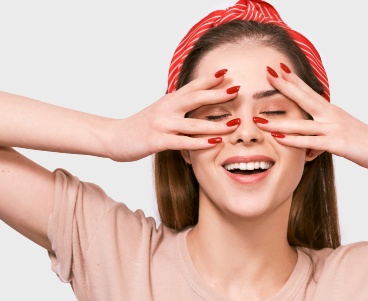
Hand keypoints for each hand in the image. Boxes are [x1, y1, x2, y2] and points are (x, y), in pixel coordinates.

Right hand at [107, 71, 239, 161]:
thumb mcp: (159, 112)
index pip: (191, 86)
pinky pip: (183, 142)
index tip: (227, 72)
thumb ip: (177, 107)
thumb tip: (195, 103)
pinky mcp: (157, 141)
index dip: (209, 79)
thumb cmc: (139, 126)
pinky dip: (200, 143)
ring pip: (194, 123)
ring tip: (235, 124)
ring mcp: (162, 124)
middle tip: (238, 90)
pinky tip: (215, 143)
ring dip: (216, 124)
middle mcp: (166, 109)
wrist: (113, 137)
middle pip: (195, 98)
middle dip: (218, 94)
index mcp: (168, 101)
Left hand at [257, 65, 367, 172]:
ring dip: (279, 122)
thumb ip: (325, 130)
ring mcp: (333, 129)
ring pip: (301, 124)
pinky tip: (279, 139)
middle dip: (284, 86)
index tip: (278, 69)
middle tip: (267, 74)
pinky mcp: (337, 144)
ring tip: (259, 119)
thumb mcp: (343, 130)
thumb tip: (312, 138)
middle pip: (304, 98)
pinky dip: (293, 140)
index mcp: (331, 111)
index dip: (293, 80)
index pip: (309, 92)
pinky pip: (310, 142)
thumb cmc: (365, 141)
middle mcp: (331, 115)